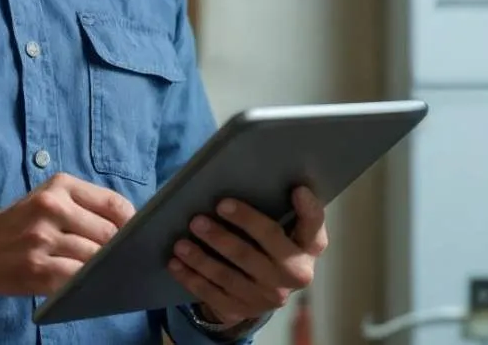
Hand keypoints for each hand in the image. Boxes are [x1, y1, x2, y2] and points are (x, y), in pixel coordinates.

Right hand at [0, 172, 135, 296]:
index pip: (113, 203)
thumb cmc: (16, 226)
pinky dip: (88, 282)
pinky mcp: (38, 270)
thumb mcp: (46, 201)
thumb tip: (130, 227)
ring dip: (105, 268)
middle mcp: (51, 207)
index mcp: (59, 186)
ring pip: (96, 257)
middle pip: (109, 232)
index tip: (137, 236)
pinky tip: (89, 283)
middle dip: (120, 249)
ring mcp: (43, 239)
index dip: (132, 223)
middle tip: (123, 259)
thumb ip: (83, 208)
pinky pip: (78, 278)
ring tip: (107, 272)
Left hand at [168, 186, 328, 325]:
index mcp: (309, 249)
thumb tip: (265, 177)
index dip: (308, 210)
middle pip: (255, 253)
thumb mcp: (287, 229)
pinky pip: (212, 294)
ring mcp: (268, 297)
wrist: (263, 291)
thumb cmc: (273, 244)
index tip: (296, 189)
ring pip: (229, 276)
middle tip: (198, 219)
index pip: (313, 228)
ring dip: (201, 258)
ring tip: (181, 242)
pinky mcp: (243, 309)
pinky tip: (175, 263)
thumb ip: (282, 209)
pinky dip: (191, 278)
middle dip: (224, 236)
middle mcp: (294, 275)